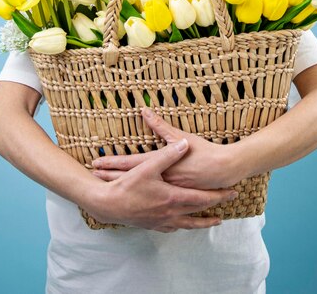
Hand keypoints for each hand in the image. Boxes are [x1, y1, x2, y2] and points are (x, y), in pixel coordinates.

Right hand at [87, 138, 237, 231]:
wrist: (108, 205)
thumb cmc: (128, 185)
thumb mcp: (149, 165)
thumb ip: (168, 153)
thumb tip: (184, 143)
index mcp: (173, 197)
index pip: (202, 198)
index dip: (219, 195)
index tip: (232, 193)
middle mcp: (170, 212)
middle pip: (199, 212)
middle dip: (215, 209)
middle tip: (229, 205)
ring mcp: (162, 221)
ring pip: (188, 224)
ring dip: (202, 222)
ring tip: (214, 221)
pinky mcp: (152, 225)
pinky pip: (173, 227)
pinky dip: (182, 225)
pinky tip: (182, 223)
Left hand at [92, 108, 242, 189]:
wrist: (223, 170)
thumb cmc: (203, 152)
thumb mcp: (180, 137)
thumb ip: (160, 126)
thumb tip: (145, 111)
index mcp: (159, 164)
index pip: (129, 163)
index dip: (112, 162)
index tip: (95, 162)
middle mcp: (159, 179)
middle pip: (129, 179)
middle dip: (110, 177)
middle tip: (93, 176)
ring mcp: (166, 191)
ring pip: (138, 192)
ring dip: (122, 190)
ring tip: (106, 191)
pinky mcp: (175, 198)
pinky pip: (153, 202)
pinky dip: (140, 202)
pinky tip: (132, 205)